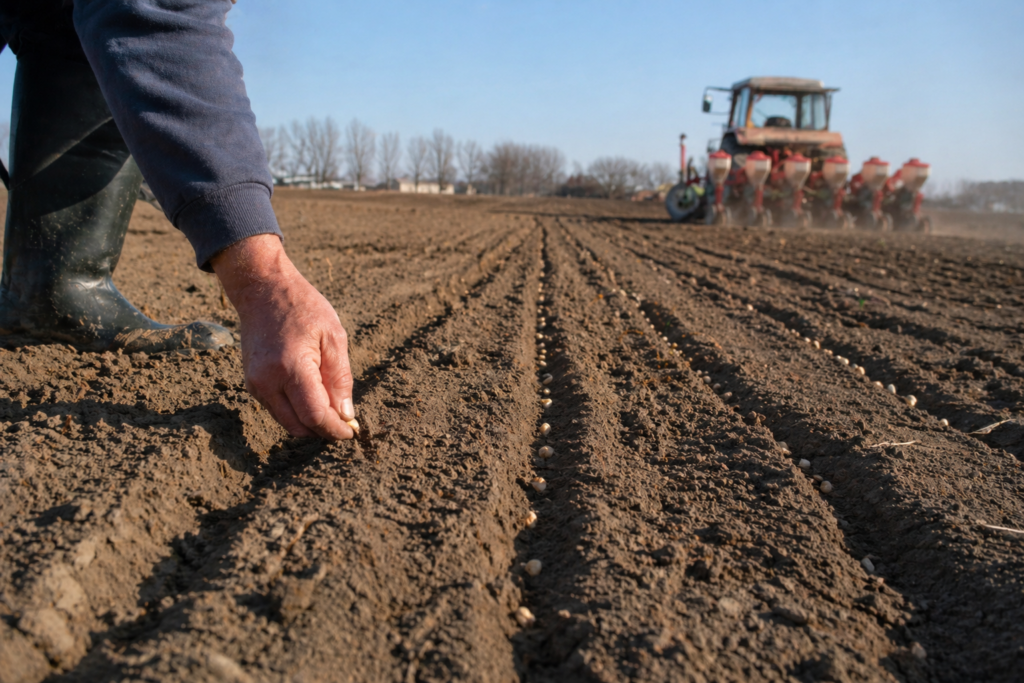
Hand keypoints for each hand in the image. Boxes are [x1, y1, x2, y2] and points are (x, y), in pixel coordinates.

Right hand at [211, 234, 354, 439]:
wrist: (263, 290)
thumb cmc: (303, 308)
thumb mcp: (334, 337)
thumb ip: (340, 379)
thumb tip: (345, 414)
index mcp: (291, 367)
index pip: (314, 416)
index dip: (335, 429)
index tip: (351, 432)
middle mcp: (267, 381)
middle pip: (298, 426)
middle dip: (323, 431)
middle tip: (345, 423)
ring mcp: (255, 384)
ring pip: (287, 422)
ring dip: (310, 423)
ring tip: (332, 408)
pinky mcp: (251, 384)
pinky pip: (277, 409)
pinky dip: (296, 411)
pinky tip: (314, 396)